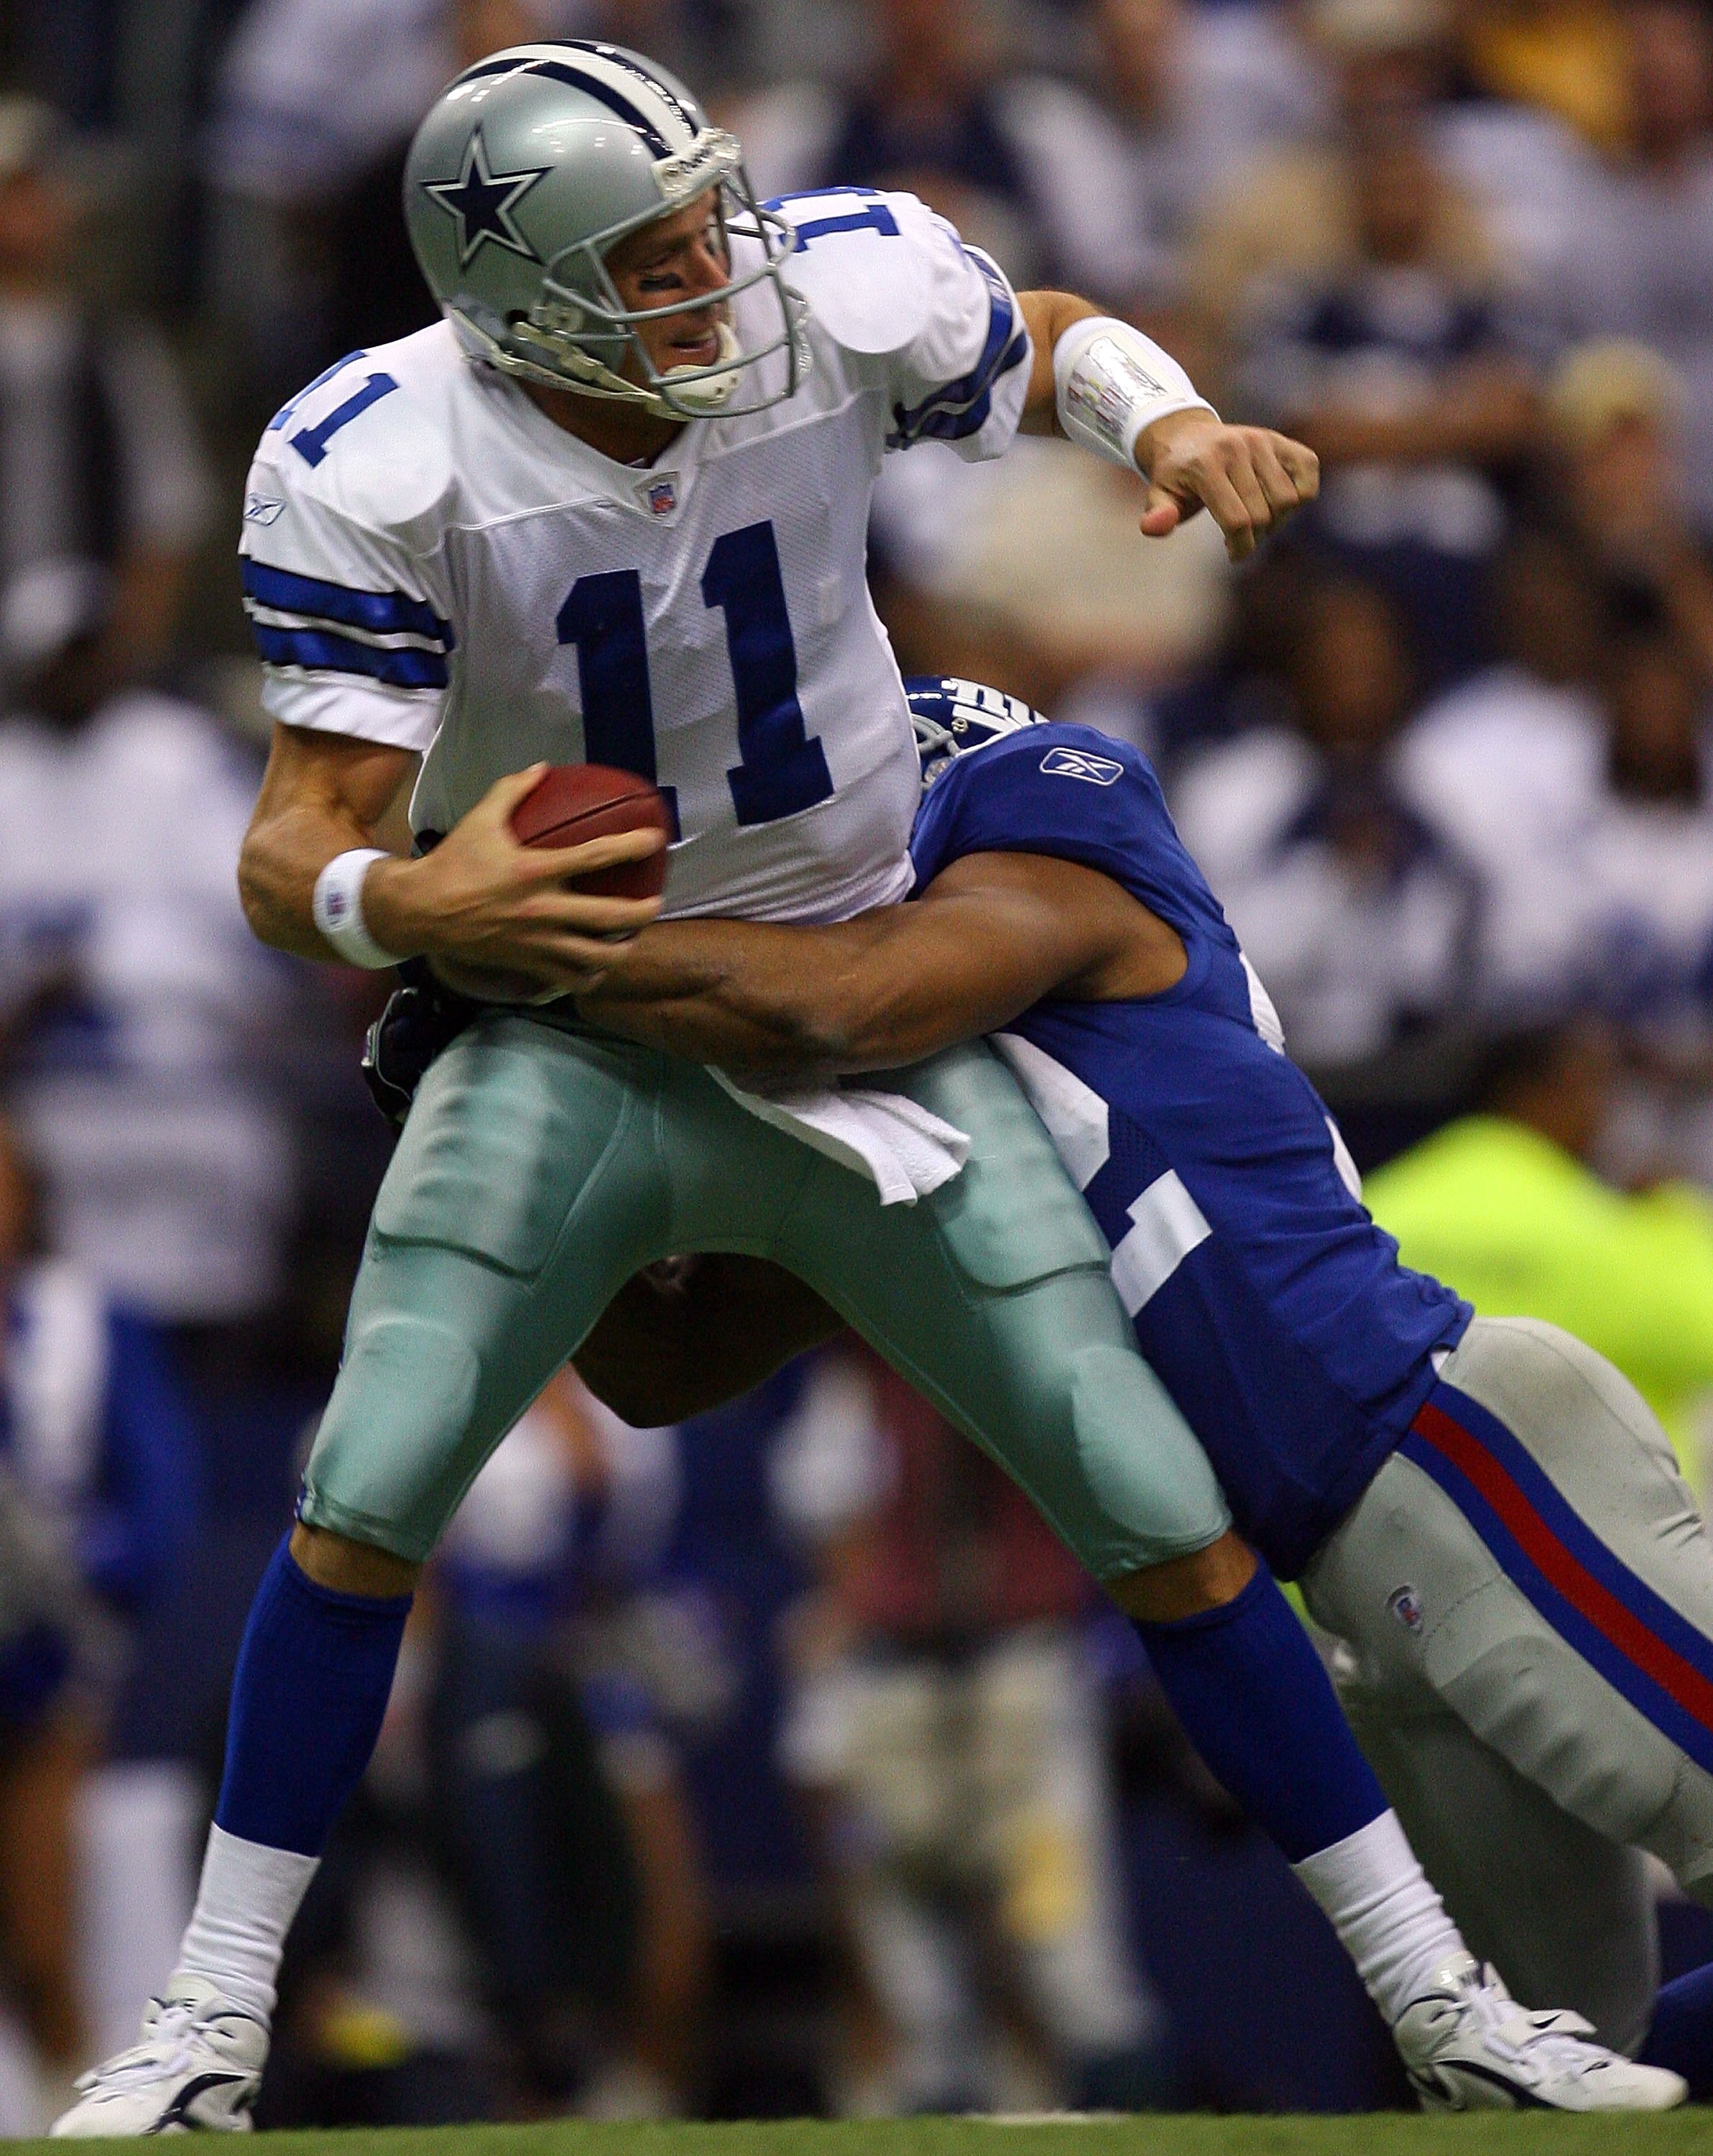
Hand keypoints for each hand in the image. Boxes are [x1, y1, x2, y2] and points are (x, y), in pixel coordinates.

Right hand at [363, 764, 666, 998]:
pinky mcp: (527, 964)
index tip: (657, 840)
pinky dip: (589, 978)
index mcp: (534, 870)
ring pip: (595, 957)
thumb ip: (512, 791)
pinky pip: (569, 981)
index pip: (596, 857)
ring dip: (622, 951)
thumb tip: (541, 768)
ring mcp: (536, 942)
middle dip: (642, 912)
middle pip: (610, 917)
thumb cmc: (453, 863)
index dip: (632, 847)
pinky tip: (598, 968)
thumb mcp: (480, 819)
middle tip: (656, 903)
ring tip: (632, 941)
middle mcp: (542, 910)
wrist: (420, 911)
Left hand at [1136, 411, 1318, 561]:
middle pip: (1264, 514)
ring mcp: (1261, 441)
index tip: (1234, 555)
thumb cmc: (1176, 476)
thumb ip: (1157, 515)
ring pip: (1289, 499)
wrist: (1187, 435)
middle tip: (1240, 536)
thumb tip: (1154, 527)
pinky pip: (1308, 472)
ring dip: (1278, 520)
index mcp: (1206, 465)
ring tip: (1257, 518)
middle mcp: (1237, 448)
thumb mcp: (1159, 496)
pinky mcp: (1280, 440)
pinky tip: (1278, 501)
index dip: (1241, 547)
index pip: (1237, 521)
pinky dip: (1301, 495)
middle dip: (1255, 537)